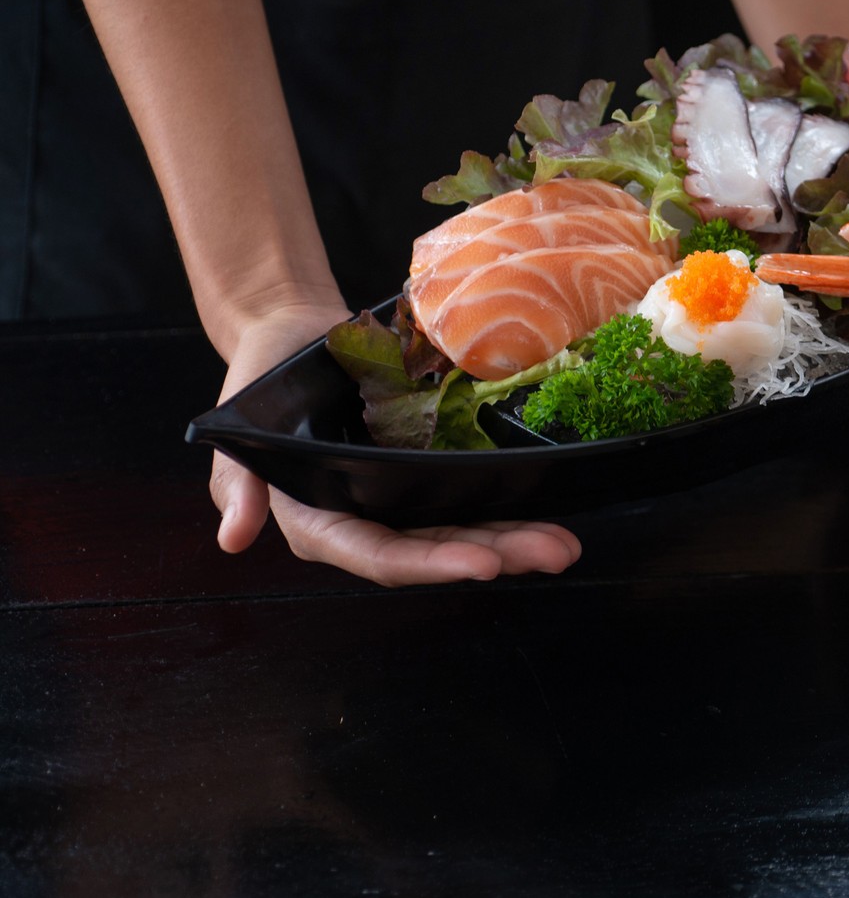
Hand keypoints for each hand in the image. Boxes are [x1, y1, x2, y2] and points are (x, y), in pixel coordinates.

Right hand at [208, 296, 582, 585]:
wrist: (292, 333)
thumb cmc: (258, 384)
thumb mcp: (240, 431)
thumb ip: (238, 486)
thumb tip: (234, 537)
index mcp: (322, 523)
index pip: (381, 555)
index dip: (431, 564)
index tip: (482, 564)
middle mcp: (370, 517)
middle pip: (438, 549)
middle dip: (496, 554)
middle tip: (555, 552)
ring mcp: (403, 493)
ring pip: (464, 525)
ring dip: (516, 537)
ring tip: (565, 543)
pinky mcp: (429, 465)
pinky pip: (473, 488)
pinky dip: (512, 499)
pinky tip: (553, 502)